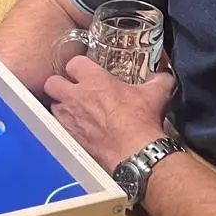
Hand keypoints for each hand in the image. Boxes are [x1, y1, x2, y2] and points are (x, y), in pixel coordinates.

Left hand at [44, 56, 176, 168]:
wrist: (135, 152)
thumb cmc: (141, 121)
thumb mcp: (155, 94)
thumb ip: (158, 80)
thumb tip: (163, 76)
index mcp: (94, 80)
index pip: (74, 63)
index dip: (79, 66)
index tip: (86, 71)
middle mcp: (76, 97)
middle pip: (51, 82)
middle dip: (59, 84)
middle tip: (71, 88)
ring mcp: (70, 118)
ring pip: (52, 105)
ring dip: (60, 105)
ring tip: (73, 109)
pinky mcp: (69, 137)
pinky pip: (58, 126)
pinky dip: (64, 125)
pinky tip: (77, 127)